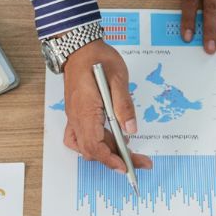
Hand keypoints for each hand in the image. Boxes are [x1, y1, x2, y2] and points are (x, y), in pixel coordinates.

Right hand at [61, 39, 153, 173]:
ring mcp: (74, 117)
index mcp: (85, 111)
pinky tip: (108, 139)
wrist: (79, 47)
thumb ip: (124, 106)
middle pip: (93, 150)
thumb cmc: (97, 59)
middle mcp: (76, 117)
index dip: (111, 160)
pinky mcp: (76, 114)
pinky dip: (94, 144)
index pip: (95, 146)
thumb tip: (131, 130)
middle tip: (141, 161)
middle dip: (116, 159)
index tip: (127, 167)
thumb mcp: (118, 78)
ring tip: (128, 149)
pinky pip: (79, 138)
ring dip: (107, 152)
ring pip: (87, 146)